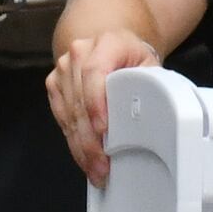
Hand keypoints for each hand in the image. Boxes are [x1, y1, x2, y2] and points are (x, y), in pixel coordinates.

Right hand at [48, 27, 160, 185]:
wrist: (111, 43)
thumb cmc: (132, 58)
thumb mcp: (149, 64)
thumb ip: (151, 83)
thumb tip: (158, 112)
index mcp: (106, 44)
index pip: (95, 72)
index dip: (96, 103)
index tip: (102, 129)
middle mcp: (79, 53)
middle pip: (80, 101)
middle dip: (90, 139)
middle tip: (102, 165)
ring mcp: (64, 69)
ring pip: (68, 114)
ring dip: (81, 146)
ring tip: (95, 169)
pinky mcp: (54, 84)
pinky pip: (61, 117)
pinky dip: (73, 139)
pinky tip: (83, 157)